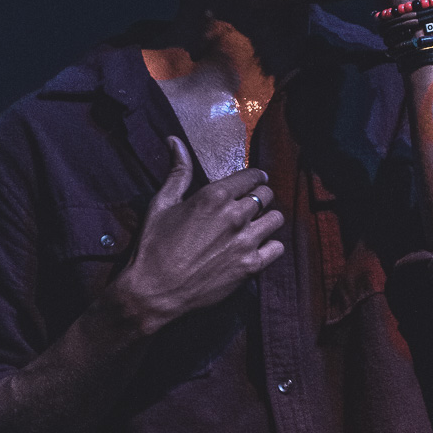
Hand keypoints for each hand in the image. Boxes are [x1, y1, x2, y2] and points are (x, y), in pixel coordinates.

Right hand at [106, 137, 284, 334]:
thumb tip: (175, 140)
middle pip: (266, 195)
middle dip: (260, 197)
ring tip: (256, 226)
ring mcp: (245, 241)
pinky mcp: (251, 266)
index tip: (254, 181)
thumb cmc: (154, 246)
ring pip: (276, 219)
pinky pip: (277, 248)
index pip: (252, 176)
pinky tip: (257, 247)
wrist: (154, 292)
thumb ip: (178, 171)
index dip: (254, 177)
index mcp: (214, 195)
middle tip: (251, 205)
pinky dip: (270, 246)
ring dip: (267, 220)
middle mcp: (235, 215)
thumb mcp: (162, 203)